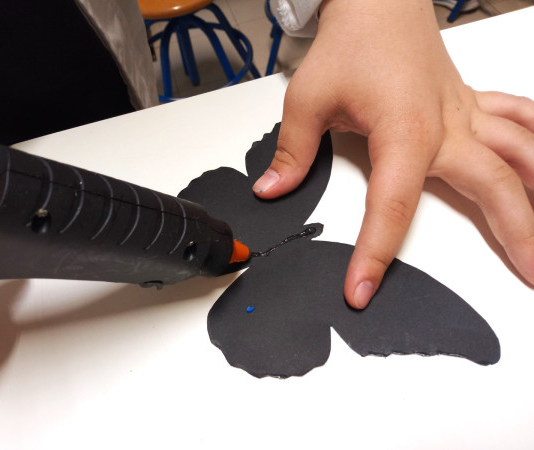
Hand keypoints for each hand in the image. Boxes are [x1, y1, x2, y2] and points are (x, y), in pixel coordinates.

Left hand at [253, 0, 533, 307]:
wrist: (378, 1)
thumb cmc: (349, 43)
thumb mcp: (308, 99)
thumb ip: (293, 152)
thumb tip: (273, 191)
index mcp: (404, 130)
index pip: (390, 206)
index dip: (375, 254)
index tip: (361, 290)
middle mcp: (447, 126)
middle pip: (492, 186)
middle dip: (517, 235)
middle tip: (531, 277)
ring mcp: (466, 115)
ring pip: (520, 157)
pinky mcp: (471, 107)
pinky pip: (519, 124)